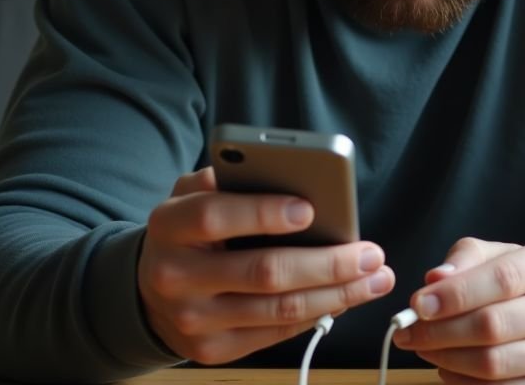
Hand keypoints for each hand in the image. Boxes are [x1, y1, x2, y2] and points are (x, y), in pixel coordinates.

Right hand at [137, 167, 394, 363]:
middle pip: (264, 272)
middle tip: (369, 253)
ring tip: (374, 277)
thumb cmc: (188, 232)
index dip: (263, 213)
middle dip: (327, 263)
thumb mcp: (191, 195)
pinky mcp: (213, 350)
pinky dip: (318, 314)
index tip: (311, 208)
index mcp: (169, 227)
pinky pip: (277, 333)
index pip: (215, 217)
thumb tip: (285, 173)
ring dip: (338, 294)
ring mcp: (195, 320)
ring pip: (279, 309)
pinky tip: (345, 297)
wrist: (150, 292)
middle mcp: (176, 277)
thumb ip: (226, 179)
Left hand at [393, 238, 524, 384]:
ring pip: (493, 364)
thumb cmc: (523, 284)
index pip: (501, 279)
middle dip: (440, 331)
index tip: (417, 305)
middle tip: (407, 333)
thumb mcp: (499, 257)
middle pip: (493, 325)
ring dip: (446, 359)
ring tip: (424, 348)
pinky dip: (463, 382)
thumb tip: (434, 279)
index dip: (454, 294)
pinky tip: (448, 368)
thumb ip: (466, 260)